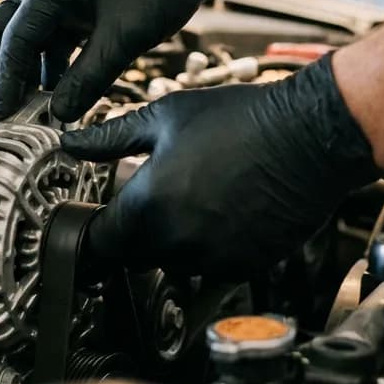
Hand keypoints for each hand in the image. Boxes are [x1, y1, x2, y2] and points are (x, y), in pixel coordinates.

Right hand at [0, 0, 255, 121]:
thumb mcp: (125, 36)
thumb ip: (89, 77)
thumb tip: (59, 115)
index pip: (15, 36)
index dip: (5, 76)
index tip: (0, 110)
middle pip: (5, 31)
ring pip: (28, 39)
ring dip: (22, 72)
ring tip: (17, 109)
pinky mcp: (81, 10)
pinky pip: (54, 42)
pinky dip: (49, 68)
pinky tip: (52, 95)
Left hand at [62, 56, 379, 276]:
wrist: (310, 136)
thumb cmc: (242, 120)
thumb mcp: (164, 117)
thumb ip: (110, 137)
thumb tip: (73, 141)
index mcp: (147, 208)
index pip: (99, 244)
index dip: (95, 231)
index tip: (99, 219)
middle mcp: (176, 243)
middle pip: (133, 256)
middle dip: (133, 233)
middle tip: (153, 197)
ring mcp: (213, 259)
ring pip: (173, 263)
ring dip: (173, 240)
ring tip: (196, 196)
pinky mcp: (246, 266)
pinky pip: (212, 266)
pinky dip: (210, 246)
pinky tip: (225, 209)